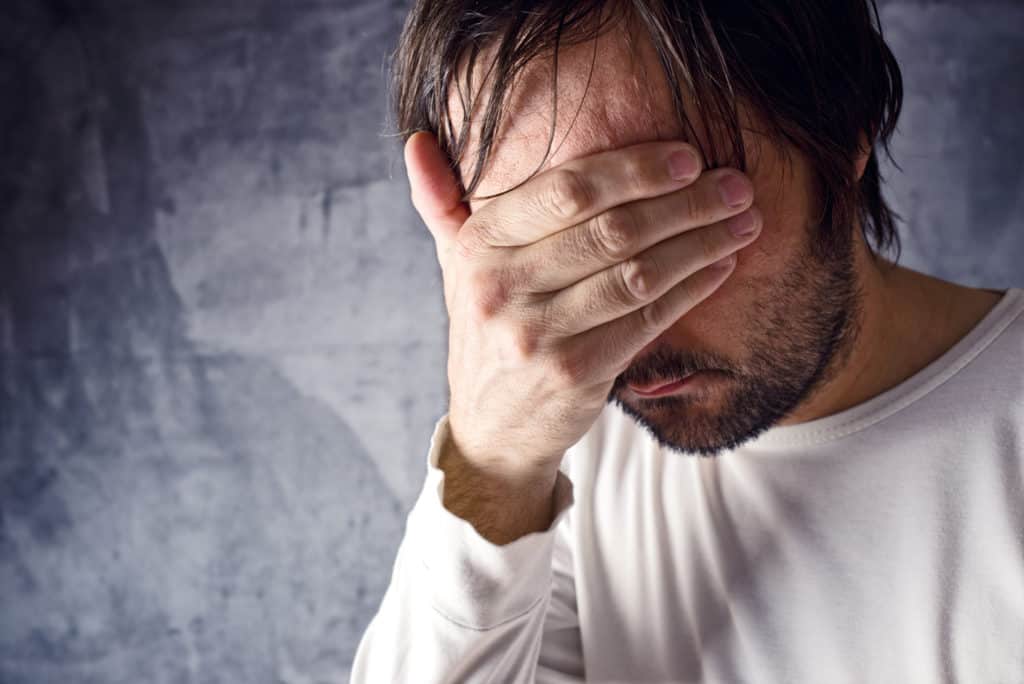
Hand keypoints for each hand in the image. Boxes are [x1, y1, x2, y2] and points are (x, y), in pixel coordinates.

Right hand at [405, 131, 759, 484]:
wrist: (492, 428)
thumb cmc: (486, 330)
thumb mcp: (455, 266)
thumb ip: (440, 203)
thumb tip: (414, 141)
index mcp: (479, 248)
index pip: (565, 192)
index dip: (634, 169)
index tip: (688, 157)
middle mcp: (502, 288)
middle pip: (611, 229)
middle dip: (685, 202)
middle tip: (735, 186)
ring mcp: (537, 335)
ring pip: (637, 274)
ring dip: (701, 243)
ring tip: (744, 220)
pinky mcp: (575, 374)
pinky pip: (646, 321)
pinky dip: (692, 289)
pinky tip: (721, 266)